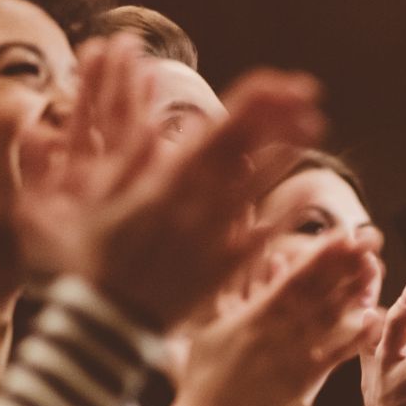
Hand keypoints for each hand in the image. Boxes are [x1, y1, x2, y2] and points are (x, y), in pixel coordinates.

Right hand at [19, 41, 325, 330]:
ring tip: (313, 129)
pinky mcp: (226, 269)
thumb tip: (151, 124)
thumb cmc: (93, 259)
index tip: (286, 83)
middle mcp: (197, 204)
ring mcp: (215, 237)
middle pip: (247, 151)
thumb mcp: (97, 200)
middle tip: (310, 94)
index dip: (259, 102)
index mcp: (167, 180)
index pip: (221, 129)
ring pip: (261, 189)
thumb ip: (128, 161)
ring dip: (288, 155)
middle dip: (282, 117)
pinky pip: (262, 238)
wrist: (107, 323)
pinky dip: (286, 215)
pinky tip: (306, 198)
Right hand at [161, 226, 383, 405]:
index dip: (319, 256)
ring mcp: (293, 356)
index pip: (293, 279)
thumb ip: (234, 285)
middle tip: (370, 240)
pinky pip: (334, 356)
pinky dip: (354, 338)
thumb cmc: (207, 369)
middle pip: (318, 293)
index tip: (342, 234)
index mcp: (253, 316)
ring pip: (329, 320)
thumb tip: (258, 252)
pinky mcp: (304, 380)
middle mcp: (277, 333)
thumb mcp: (211, 321)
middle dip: (344, 265)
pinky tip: (375, 319)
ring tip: (376, 269)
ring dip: (354, 293)